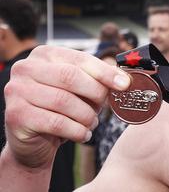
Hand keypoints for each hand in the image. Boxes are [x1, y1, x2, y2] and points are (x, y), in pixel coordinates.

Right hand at [3, 45, 130, 169]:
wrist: (33, 141)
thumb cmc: (60, 109)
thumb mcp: (79, 88)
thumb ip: (97, 79)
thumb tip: (125, 80)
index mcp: (44, 54)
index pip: (80, 59)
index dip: (105, 72)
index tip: (125, 84)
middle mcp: (26, 68)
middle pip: (71, 77)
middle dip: (95, 94)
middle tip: (104, 107)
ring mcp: (16, 91)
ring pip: (64, 101)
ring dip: (86, 116)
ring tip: (92, 123)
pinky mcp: (15, 115)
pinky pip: (56, 123)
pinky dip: (77, 130)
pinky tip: (83, 134)